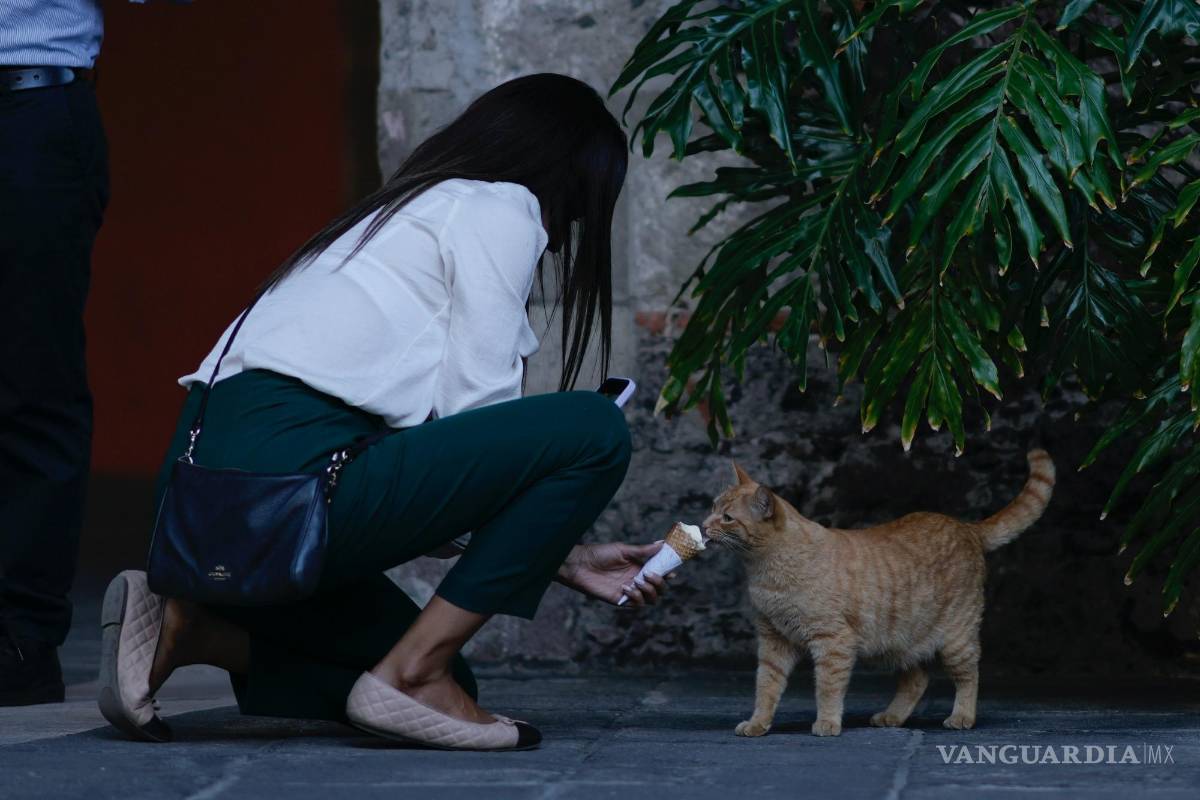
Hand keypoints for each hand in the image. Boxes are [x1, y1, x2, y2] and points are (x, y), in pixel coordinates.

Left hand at [557, 542, 671, 606]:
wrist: (580, 564)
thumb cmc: (600, 554)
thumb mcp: (623, 550)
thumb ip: (642, 551)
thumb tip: (662, 545)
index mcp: (640, 566)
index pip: (661, 572)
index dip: (669, 573)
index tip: (672, 571)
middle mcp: (638, 579)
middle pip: (660, 589)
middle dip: (660, 583)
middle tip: (650, 574)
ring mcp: (630, 591)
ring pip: (652, 599)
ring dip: (649, 591)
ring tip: (638, 581)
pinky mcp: (621, 600)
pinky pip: (637, 604)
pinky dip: (636, 597)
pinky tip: (625, 587)